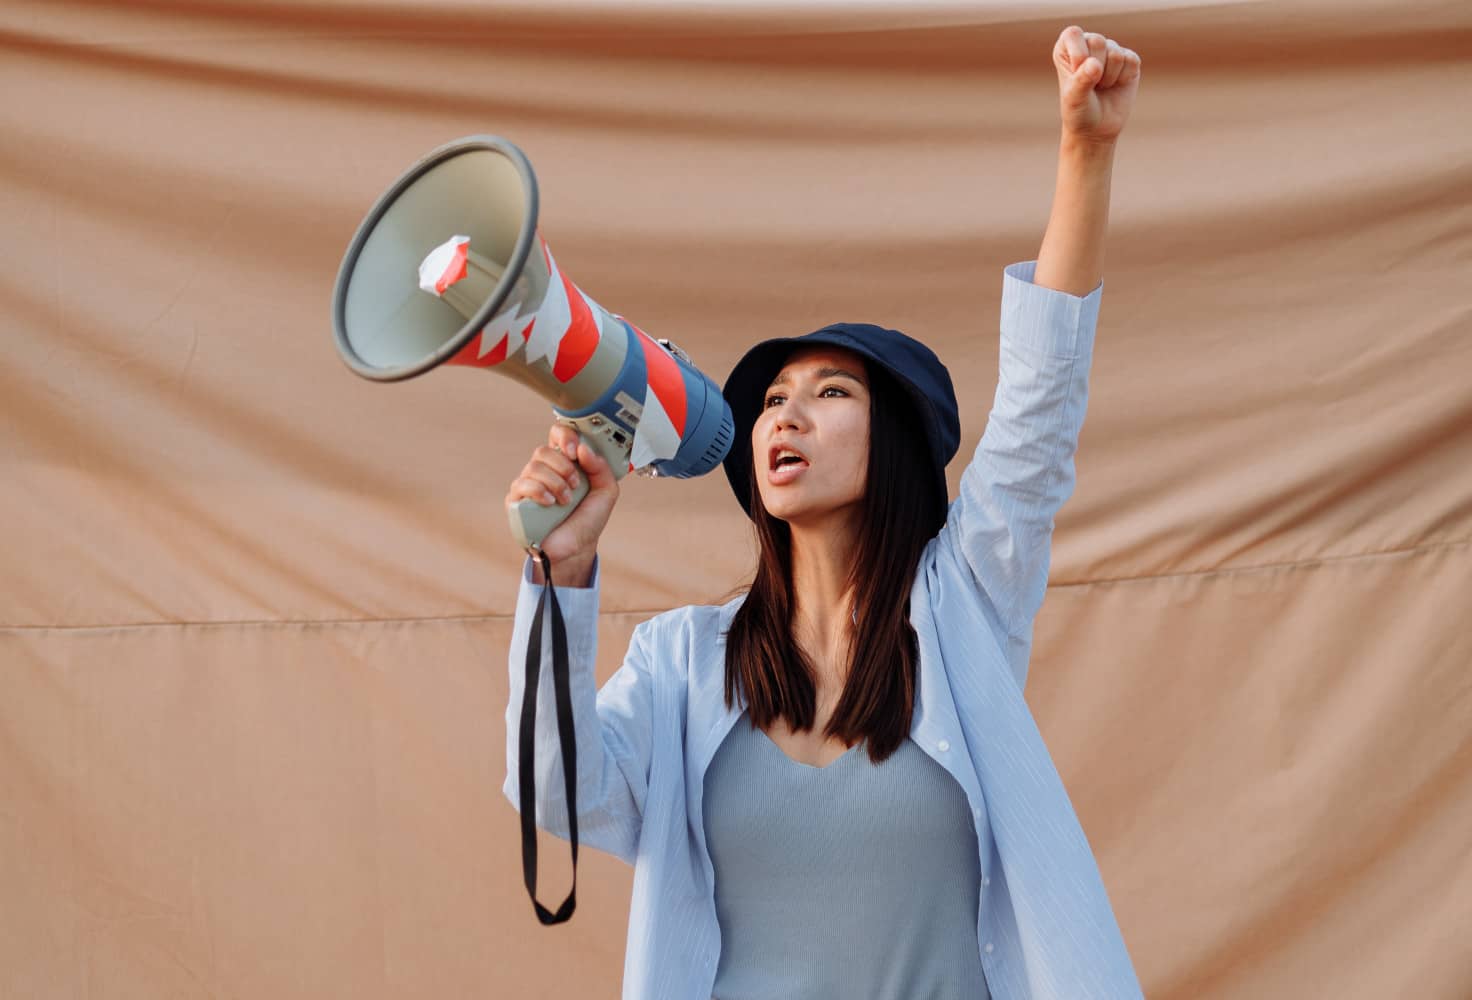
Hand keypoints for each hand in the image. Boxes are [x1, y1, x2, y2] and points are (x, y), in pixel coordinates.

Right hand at [504, 422, 619, 581]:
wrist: (576, 549)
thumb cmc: (587, 519)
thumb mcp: (606, 491)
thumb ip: (601, 467)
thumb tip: (584, 448)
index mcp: (564, 463)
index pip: (556, 435)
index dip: (564, 436)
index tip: (575, 450)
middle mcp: (544, 470)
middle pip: (543, 450)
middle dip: (563, 467)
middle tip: (575, 485)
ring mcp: (528, 484)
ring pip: (534, 467)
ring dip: (556, 483)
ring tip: (565, 501)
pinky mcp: (516, 501)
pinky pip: (522, 485)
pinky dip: (539, 491)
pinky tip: (550, 503)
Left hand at [1053, 26, 1140, 144]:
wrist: (1097, 129)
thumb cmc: (1079, 111)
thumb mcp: (1074, 99)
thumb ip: (1081, 80)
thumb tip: (1095, 64)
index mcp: (1068, 47)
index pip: (1074, 34)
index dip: (1078, 56)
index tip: (1075, 75)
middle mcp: (1089, 43)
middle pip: (1098, 41)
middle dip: (1095, 70)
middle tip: (1091, 85)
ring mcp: (1111, 50)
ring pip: (1115, 53)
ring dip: (1108, 77)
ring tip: (1101, 87)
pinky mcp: (1129, 59)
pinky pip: (1131, 61)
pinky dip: (1123, 78)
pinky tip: (1116, 85)